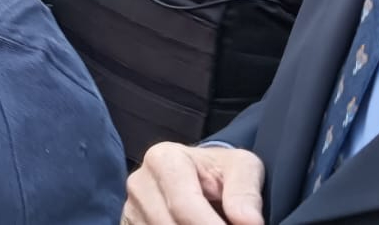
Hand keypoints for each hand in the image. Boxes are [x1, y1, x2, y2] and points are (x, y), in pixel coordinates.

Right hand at [123, 143, 264, 224]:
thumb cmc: (219, 170)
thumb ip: (246, 192)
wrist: (196, 175)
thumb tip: (249, 222)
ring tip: (213, 224)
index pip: (185, 206)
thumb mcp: (241, 168)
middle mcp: (140, 183)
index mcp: (163, 159)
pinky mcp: (129, 224)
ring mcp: (131, 207)